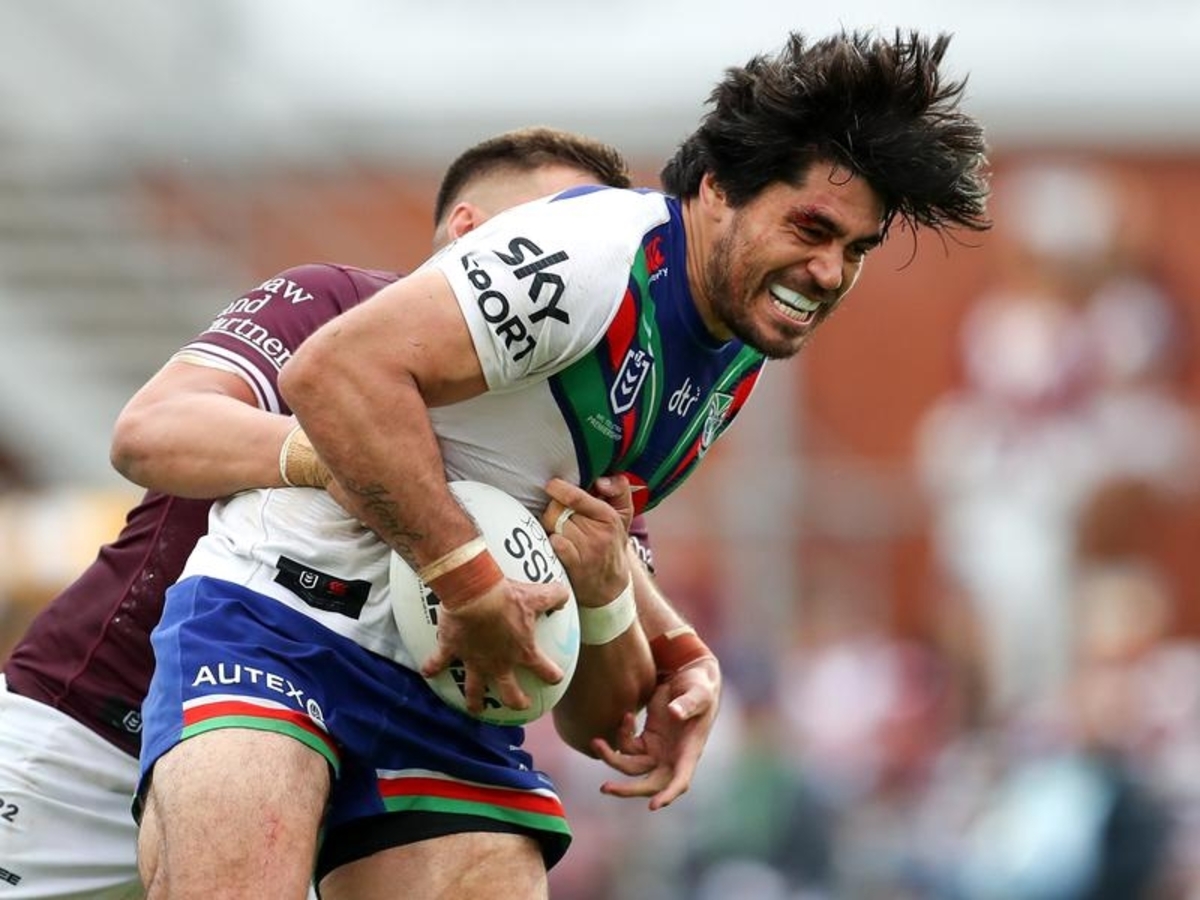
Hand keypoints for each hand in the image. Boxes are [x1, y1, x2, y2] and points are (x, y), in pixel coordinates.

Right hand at [420, 576, 569, 713]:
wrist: (474, 594)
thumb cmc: (507, 596)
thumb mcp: (537, 593)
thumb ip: (554, 596)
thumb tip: (564, 597)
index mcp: (522, 651)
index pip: (543, 669)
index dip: (551, 675)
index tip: (554, 679)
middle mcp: (499, 662)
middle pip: (509, 692)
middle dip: (516, 701)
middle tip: (520, 706)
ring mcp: (474, 660)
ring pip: (475, 688)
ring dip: (474, 701)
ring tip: (475, 709)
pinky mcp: (452, 650)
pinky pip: (439, 662)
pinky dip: (432, 668)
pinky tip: (427, 673)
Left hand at [541, 476, 631, 607]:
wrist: (612, 586)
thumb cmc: (612, 543)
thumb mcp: (623, 515)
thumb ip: (619, 490)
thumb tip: (602, 480)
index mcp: (608, 516)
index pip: (577, 497)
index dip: (560, 489)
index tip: (551, 485)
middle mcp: (598, 533)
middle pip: (558, 510)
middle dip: (554, 510)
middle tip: (561, 517)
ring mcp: (585, 551)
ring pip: (553, 525)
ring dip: (551, 526)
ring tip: (561, 531)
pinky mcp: (574, 566)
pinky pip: (553, 543)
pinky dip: (551, 542)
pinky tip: (558, 545)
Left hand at [592, 655, 719, 809]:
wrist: (689, 679)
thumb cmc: (700, 687)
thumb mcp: (699, 692)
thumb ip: (688, 703)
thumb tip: (674, 713)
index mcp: (690, 751)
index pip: (681, 779)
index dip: (668, 794)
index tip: (654, 806)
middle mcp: (673, 757)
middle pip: (650, 784)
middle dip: (628, 790)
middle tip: (604, 787)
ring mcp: (658, 751)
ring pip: (632, 767)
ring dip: (613, 758)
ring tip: (597, 742)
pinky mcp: (647, 740)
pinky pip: (628, 748)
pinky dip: (621, 736)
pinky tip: (626, 717)